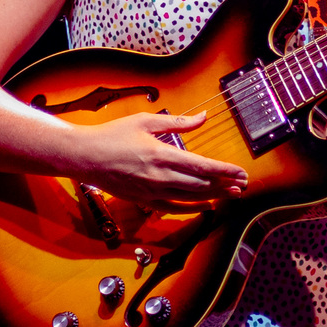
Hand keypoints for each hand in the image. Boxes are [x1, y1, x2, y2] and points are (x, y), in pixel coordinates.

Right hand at [72, 110, 248, 208]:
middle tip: (243, 183)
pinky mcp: (143, 201)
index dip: (225, 170)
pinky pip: (173, 209)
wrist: (84, 156)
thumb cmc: (113, 135)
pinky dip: (192, 209)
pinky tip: (205, 207)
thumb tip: (203, 118)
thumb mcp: (145, 121)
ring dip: (214, 197)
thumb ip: (178, 122)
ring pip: (190, 198)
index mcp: (162, 154)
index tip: (241, 172)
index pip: (202, 166)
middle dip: (225, 184)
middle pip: (201, 185)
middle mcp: (159, 177)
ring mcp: (151, 192)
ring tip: (232, 195)